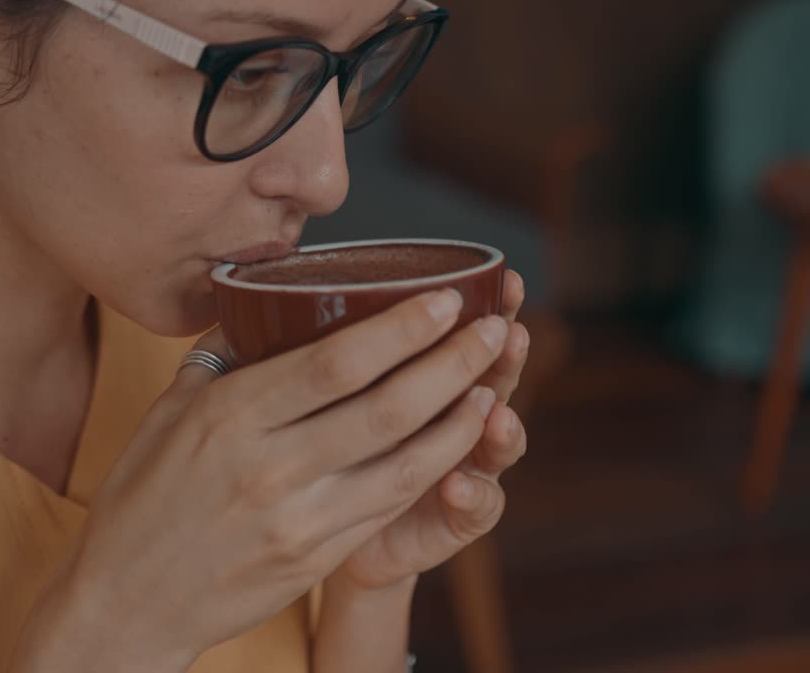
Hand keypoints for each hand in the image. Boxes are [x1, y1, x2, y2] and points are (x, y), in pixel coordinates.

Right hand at [10, 289, 508, 672]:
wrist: (129, 602)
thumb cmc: (143, 497)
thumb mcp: (168, 413)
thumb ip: (222, 359)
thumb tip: (263, 308)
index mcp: (230, 417)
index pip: (336, 364)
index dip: (402, 329)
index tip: (446, 299)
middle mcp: (270, 467)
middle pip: (386, 407)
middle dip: (453, 363)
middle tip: (494, 328)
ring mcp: (299, 519)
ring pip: (404, 462)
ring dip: (460, 420)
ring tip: (493, 382)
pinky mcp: (316, 558)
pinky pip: (389, 504)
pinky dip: (432, 468)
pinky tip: (458, 440)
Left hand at [333, 270, 529, 590]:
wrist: (325, 532)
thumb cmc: (314, 444)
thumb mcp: (324, 393)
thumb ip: (337, 347)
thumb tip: (300, 277)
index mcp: (431, 375)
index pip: (473, 336)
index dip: (496, 309)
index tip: (507, 280)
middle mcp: (458, 417)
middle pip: (498, 381)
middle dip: (506, 358)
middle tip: (509, 333)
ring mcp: (465, 469)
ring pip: (501, 445)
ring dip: (504, 430)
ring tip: (499, 417)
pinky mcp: (456, 522)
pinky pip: (479, 509)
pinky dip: (473, 497)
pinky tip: (457, 488)